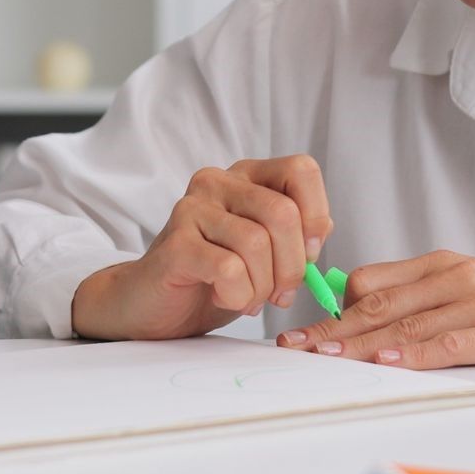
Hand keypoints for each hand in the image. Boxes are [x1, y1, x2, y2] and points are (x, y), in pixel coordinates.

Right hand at [70, 155, 332, 341]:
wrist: (153, 304)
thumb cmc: (212, 277)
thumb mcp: (265, 253)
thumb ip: (295, 234)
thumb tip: (322, 228)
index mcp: (246, 177)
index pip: (300, 169)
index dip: (316, 213)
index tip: (310, 252)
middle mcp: (217, 182)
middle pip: (283, 213)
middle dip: (292, 266)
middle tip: (280, 293)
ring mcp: (192, 209)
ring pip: (257, 243)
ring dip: (263, 287)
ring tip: (248, 298)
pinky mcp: (176, 244)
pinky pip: (229, 269)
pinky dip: (238, 295)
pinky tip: (225, 298)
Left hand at [275, 250, 474, 368]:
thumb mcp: (473, 290)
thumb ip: (424, 297)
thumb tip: (364, 312)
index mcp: (444, 265)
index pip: (371, 284)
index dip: (331, 310)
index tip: (299, 333)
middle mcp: (460, 276)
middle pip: (381, 305)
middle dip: (334, 330)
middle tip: (297, 349)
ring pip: (412, 323)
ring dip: (365, 343)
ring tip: (328, 357)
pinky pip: (458, 342)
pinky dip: (422, 353)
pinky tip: (394, 362)